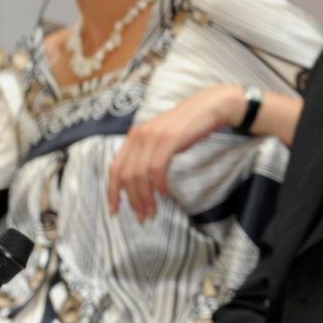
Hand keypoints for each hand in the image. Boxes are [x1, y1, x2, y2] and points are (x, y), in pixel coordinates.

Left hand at [108, 84, 242, 220]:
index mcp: (134, 137)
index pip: (114, 168)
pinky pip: (157, 168)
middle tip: (143, 216)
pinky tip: (165, 194)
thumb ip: (147, 154)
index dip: (112, 192)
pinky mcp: (169, 139)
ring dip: (145, 197)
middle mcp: (139, 136)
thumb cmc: (188, 126)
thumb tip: (139, 181)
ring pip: (140, 175)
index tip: (115, 211)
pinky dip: (158, 184)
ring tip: (153, 211)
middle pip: (126, 175)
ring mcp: (154, 136)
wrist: (210, 107)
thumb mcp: (161, 138)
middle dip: (132, 200)